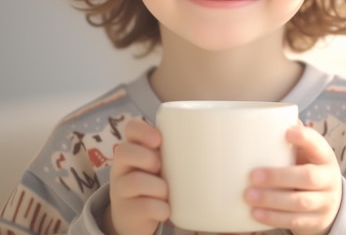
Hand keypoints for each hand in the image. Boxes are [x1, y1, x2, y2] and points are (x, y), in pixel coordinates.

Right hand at [104, 119, 169, 234]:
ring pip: (135, 181)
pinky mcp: (126, 212)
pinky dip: (160, 208)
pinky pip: (143, 207)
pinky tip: (166, 209)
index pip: (131, 129)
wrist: (138, 217)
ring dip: (158, 187)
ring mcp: (121, 190)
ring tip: (167, 193)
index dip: (141, 130)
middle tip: (160, 166)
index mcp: (134, 150)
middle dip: (147, 157)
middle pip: (124, 152)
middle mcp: (122, 167)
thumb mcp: (165, 164)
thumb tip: (224, 140)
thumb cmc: (157, 182)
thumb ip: (179, 151)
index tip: (158, 140)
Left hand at [245, 123, 342, 234]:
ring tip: (248, 196)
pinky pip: (295, 222)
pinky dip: (273, 218)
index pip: (319, 144)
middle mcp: (328, 179)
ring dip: (272, 200)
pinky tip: (255, 214)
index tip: (287, 132)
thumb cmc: (309, 169)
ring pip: (300, 203)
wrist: (330, 204)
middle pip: (308, 177)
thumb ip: (292, 140)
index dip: (305, 138)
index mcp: (325, 157)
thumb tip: (269, 118)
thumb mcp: (307, 154)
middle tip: (253, 175)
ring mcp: (324, 203)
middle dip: (279, 176)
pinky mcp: (315, 222)